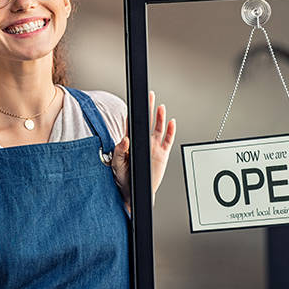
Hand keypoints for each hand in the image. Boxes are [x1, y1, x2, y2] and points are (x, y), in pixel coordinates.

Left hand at [112, 91, 176, 213]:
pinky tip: (171, 122)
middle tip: (150, 95)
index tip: (135, 101)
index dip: (134, 112)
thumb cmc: (123, 178)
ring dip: (160, 117)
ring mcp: (153, 148)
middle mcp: (143, 143)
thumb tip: (124, 139)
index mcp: (131, 143)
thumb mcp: (117, 164)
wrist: (134, 192)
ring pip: (158, 129)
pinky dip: (170, 131)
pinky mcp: (162, 155)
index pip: (133, 124)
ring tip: (160, 107)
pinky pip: (167, 140)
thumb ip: (120, 151)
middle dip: (149, 108)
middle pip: (146, 121)